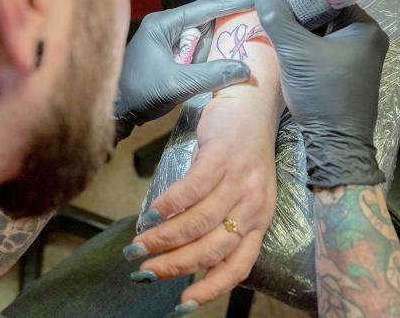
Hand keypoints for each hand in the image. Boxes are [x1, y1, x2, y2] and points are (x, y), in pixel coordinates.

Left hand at [114, 0, 254, 140]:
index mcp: (163, 23)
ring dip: (220, 45)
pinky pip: (197, 53)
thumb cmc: (138, 92)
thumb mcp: (176, 84)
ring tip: (248, 42)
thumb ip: (210, 75)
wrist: (115, 110)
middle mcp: (166, 27)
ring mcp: (167, 41)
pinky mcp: (170, 56)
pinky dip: (211, 58)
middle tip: (259, 22)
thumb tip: (244, 69)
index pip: (205, 8)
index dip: (234, 3)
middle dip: (230, 24)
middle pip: (206, 22)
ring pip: (203, 39)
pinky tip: (226, 63)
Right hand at [123, 91, 276, 305]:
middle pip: (212, 248)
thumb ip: (222, 221)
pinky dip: (168, 205)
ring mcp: (238, 180)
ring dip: (164, 238)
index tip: (181, 303)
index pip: (238, 265)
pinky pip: (192, 189)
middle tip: (144, 272)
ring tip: (139, 245)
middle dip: (174, 265)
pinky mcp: (221, 157)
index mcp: (260, 219)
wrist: (251, 101)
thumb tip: (185, 253)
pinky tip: (150, 214)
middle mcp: (253, 204)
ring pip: (198, 222)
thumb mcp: (241, 192)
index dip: (210, 288)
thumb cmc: (240, 149)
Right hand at [255, 0, 388, 187]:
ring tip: (271, 27)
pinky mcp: (343, 74)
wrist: (335, 143)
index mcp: (365, 28)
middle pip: (325, 15)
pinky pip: (320, 50)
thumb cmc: (323, 93)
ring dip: (296, 32)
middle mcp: (365, 39)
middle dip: (296, 14)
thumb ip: (279, 20)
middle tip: (269, 12)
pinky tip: (282, 47)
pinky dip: (302, 48)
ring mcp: (355, 58)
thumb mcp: (296, 53)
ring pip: (320, 33)